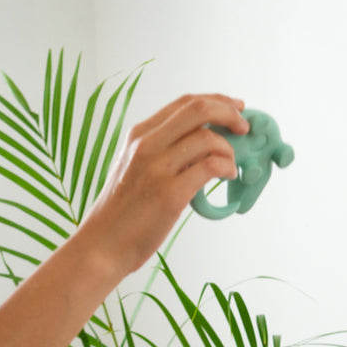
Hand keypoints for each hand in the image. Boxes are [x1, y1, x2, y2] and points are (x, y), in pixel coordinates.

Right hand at [77, 93, 248, 275]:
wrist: (102, 245)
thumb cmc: (120, 214)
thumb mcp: (132, 169)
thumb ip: (159, 152)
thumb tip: (199, 145)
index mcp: (138, 136)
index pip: (184, 103)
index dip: (216, 101)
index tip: (234, 108)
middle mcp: (146, 145)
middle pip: (199, 109)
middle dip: (229, 113)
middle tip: (244, 126)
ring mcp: (157, 168)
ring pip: (208, 138)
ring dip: (229, 150)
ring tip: (232, 165)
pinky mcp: (169, 194)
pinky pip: (210, 167)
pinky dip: (227, 168)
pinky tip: (228, 176)